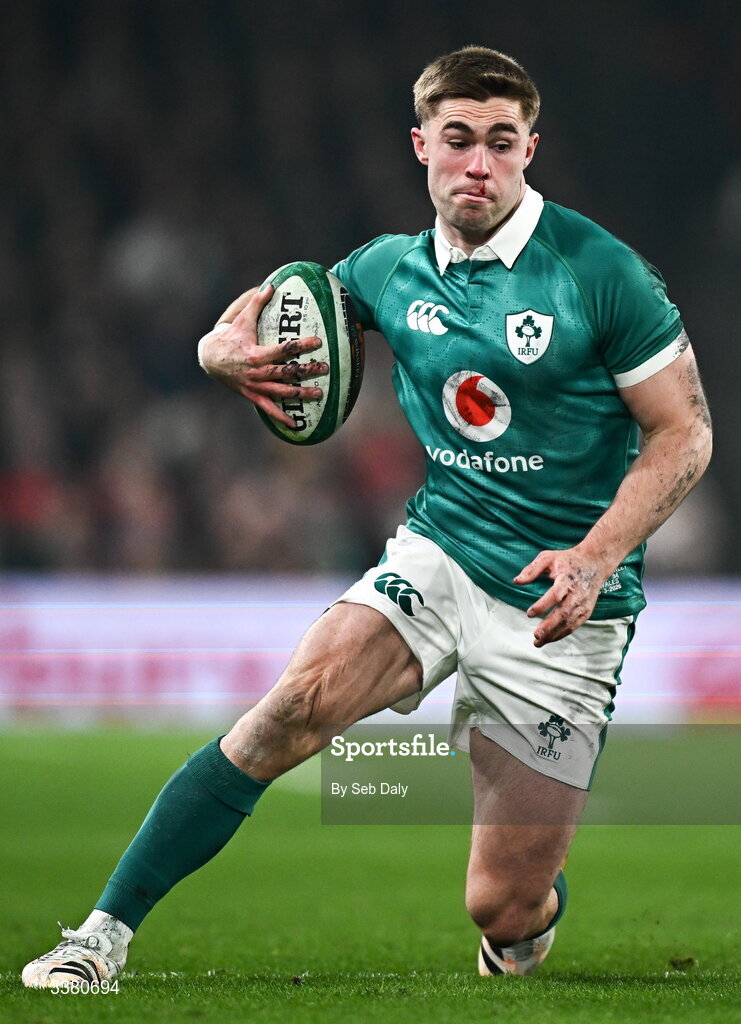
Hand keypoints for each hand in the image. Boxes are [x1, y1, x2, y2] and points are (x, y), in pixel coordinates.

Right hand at [198, 285, 328, 427]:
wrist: (209, 359)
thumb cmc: (229, 337)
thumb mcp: (242, 320)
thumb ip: (257, 302)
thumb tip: (271, 285)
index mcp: (256, 354)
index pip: (283, 349)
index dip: (301, 345)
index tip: (318, 341)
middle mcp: (256, 372)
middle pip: (286, 372)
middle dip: (307, 370)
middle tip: (325, 368)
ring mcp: (254, 386)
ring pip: (281, 392)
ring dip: (300, 394)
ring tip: (319, 394)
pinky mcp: (251, 396)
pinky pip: (268, 409)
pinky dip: (281, 417)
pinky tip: (295, 424)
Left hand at [514, 547, 608, 646]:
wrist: (594, 563)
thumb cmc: (567, 560)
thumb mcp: (548, 558)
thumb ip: (531, 569)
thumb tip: (516, 581)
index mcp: (567, 579)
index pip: (556, 594)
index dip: (543, 605)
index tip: (529, 613)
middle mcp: (577, 593)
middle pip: (564, 612)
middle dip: (550, 626)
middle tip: (535, 636)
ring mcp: (583, 604)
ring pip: (569, 622)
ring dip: (554, 634)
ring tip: (538, 642)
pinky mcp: (586, 611)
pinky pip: (574, 625)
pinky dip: (562, 634)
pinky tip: (550, 639)